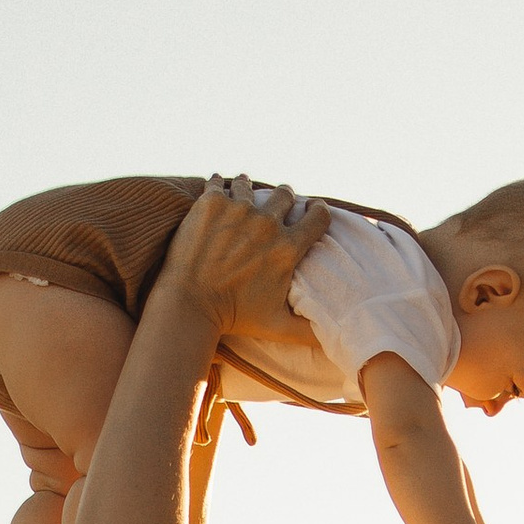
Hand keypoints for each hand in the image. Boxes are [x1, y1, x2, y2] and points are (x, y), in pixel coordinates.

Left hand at [163, 176, 332, 338]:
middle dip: (283, 197)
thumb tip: (334, 341)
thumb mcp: (278, 326)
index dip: (317, 211)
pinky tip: (216, 189)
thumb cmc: (235, 318)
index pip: (317, 217)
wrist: (190, 305)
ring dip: (247, 188)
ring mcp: (238, 209)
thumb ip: (309, 331)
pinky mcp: (210, 203)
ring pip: (249, 184)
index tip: (311, 209)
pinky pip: (217, 181)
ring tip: (241, 193)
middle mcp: (267, 223)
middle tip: (273, 204)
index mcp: (287, 248)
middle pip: (285, 194)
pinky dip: (217, 184)